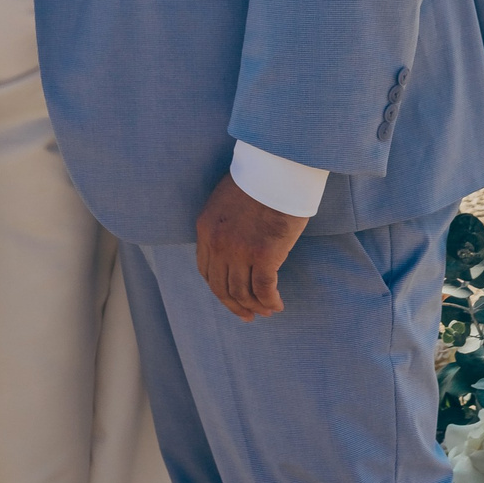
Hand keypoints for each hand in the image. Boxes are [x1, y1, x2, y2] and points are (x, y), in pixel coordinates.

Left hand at [194, 172, 307, 320]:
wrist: (276, 167)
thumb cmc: (258, 178)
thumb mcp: (226, 200)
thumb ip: (224, 224)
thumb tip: (234, 243)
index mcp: (206, 229)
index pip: (207, 271)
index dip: (219, 290)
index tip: (231, 298)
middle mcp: (219, 244)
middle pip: (222, 288)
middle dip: (235, 306)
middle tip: (247, 315)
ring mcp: (240, 251)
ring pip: (243, 292)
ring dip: (255, 306)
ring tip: (267, 311)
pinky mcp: (264, 255)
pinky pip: (264, 289)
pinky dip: (270, 302)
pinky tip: (277, 304)